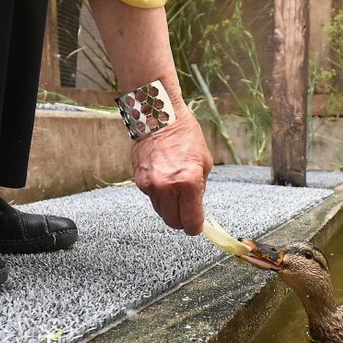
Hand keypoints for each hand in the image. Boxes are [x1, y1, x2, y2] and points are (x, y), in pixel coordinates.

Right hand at [131, 107, 212, 234]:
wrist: (157, 116)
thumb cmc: (185, 135)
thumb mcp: (204, 162)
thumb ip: (200, 189)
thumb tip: (196, 208)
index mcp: (188, 182)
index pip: (191, 221)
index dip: (195, 227)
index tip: (197, 225)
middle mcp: (167, 187)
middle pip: (173, 222)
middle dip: (181, 220)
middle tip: (187, 211)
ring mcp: (150, 185)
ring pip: (161, 211)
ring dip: (169, 207)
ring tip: (175, 189)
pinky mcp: (139, 182)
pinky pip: (151, 198)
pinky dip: (159, 195)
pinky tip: (164, 178)